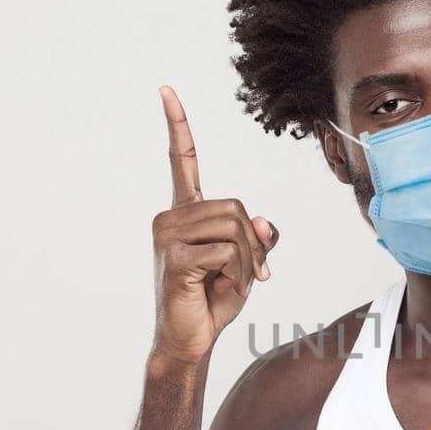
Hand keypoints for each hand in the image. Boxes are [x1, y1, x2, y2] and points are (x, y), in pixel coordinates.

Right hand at [149, 85, 277, 368]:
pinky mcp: (174, 258)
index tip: (165, 90)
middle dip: (255, 243)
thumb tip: (264, 222)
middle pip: (236, 207)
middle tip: (252, 273)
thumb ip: (258, 237)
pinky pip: (228, 252)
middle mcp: (171, 217)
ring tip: (233, 282)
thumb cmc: (213, 298)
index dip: (177, 126)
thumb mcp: (247, 263)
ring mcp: (168, 236)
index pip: (182, 161)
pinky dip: (239, 273)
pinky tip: (220, 288)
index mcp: (185, 212)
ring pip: (235, 228)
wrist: (190, 339)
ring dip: (249, 260)